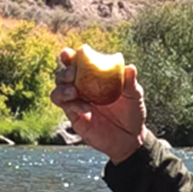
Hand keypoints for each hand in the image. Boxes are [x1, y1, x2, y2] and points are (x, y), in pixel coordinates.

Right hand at [51, 48, 145, 163]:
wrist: (130, 138)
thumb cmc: (132, 112)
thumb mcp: (134, 96)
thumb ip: (130, 82)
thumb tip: (130, 68)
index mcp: (94, 77)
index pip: (77, 63)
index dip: (69, 57)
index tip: (67, 54)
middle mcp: (82, 88)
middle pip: (63, 76)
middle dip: (64, 72)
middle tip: (72, 73)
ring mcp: (76, 103)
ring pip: (58, 92)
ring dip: (62, 89)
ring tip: (74, 92)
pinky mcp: (75, 118)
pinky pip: (66, 108)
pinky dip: (72, 105)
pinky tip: (86, 108)